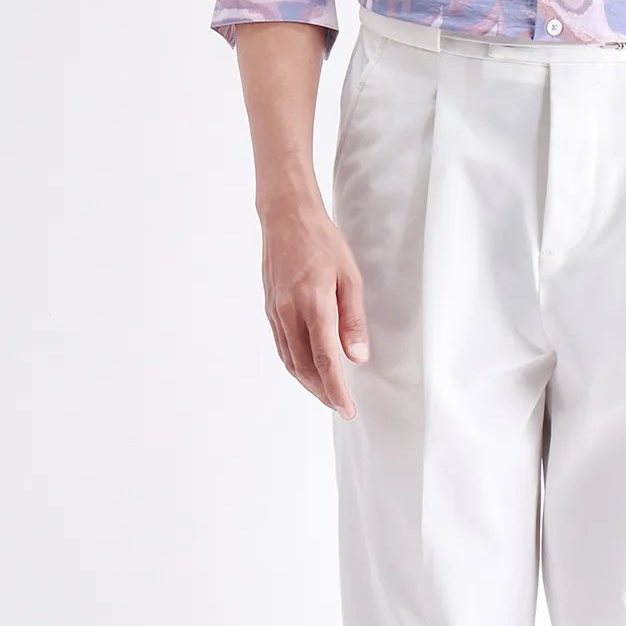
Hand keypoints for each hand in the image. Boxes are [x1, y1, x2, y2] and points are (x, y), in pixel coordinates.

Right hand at [260, 193, 369, 418]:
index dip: (336, 389)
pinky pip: (282, 346)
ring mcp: (275, 311)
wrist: (285, 217)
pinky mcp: (269, 309)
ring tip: (327, 393)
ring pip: (290, 360)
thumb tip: (357, 356)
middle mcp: (289, 311)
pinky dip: (295, 364)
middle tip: (340, 405)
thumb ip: (353, 319)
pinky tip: (308, 369)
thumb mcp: (350, 276)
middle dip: (323, 391)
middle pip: (305, 366)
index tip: (347, 408)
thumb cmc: (322, 241)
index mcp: (313, 303)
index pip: (325, 359)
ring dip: (308, 382)